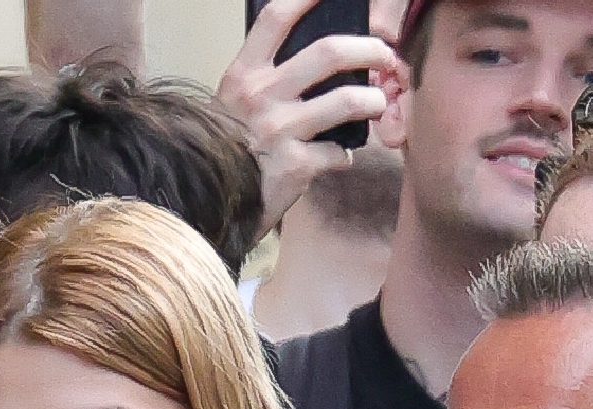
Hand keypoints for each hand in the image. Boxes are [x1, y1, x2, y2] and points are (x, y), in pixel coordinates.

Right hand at [217, 0, 398, 228]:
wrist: (206, 206)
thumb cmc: (226, 152)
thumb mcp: (232, 105)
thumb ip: (266, 79)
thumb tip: (318, 59)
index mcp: (243, 75)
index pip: (276, 18)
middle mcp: (259, 96)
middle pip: (329, 52)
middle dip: (369, 49)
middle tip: (385, 55)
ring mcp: (277, 131)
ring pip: (347, 100)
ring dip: (373, 101)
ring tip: (377, 105)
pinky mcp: (294, 166)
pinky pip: (338, 151)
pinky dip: (345, 154)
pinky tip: (339, 156)